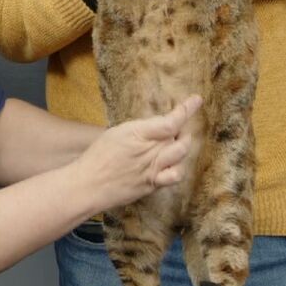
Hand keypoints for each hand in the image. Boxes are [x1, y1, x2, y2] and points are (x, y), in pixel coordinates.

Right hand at [70, 96, 201, 209]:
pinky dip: (179, 167)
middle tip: (180, 126)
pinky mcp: (152, 184)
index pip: (171, 121)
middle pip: (178, 136)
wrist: (88, 184)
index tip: (196, 100)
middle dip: (183, 129)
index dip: (187, 110)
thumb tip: (158, 125)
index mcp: (138, 133)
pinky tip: (174, 164)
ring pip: (181, 153)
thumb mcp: (116, 133)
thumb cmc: (97, 157)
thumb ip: (140, 129)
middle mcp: (149, 151)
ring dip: (184, 144)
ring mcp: (153, 169)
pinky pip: (175, 175)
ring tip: (180, 141)